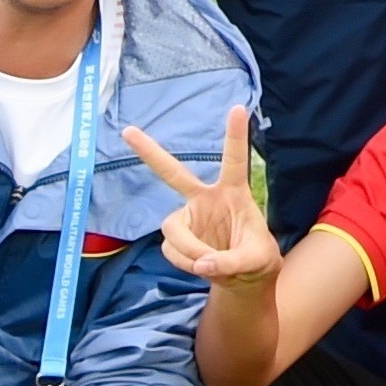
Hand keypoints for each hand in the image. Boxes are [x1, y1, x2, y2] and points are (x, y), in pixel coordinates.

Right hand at [122, 109, 274, 291]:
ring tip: (209, 264)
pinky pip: (171, 249)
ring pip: (172, 230)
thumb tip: (202, 264)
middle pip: (173, 173)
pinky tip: (200, 267)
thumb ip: (232, 261)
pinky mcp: (177, 236)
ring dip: (188, 250)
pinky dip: (184, 262)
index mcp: (234, 192)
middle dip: (150, 153)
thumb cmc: (257, 259)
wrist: (243, 277)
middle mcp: (205, 198)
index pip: (234, 160)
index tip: (238, 107)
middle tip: (127, 131)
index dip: (235, 135)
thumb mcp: (257, 260)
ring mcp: (188, 216)